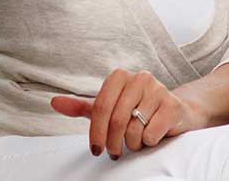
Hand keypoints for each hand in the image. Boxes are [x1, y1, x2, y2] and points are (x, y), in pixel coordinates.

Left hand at [50, 69, 197, 158]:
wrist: (174, 112)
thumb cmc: (137, 110)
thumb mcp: (108, 108)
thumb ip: (82, 107)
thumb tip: (54, 102)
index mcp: (120, 76)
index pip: (100, 107)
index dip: (96, 132)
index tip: (96, 149)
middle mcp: (140, 77)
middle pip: (116, 119)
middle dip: (113, 142)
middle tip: (114, 153)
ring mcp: (158, 89)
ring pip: (134, 129)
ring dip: (132, 143)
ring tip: (137, 141)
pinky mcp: (173, 105)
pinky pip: (151, 133)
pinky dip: (148, 141)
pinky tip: (152, 136)